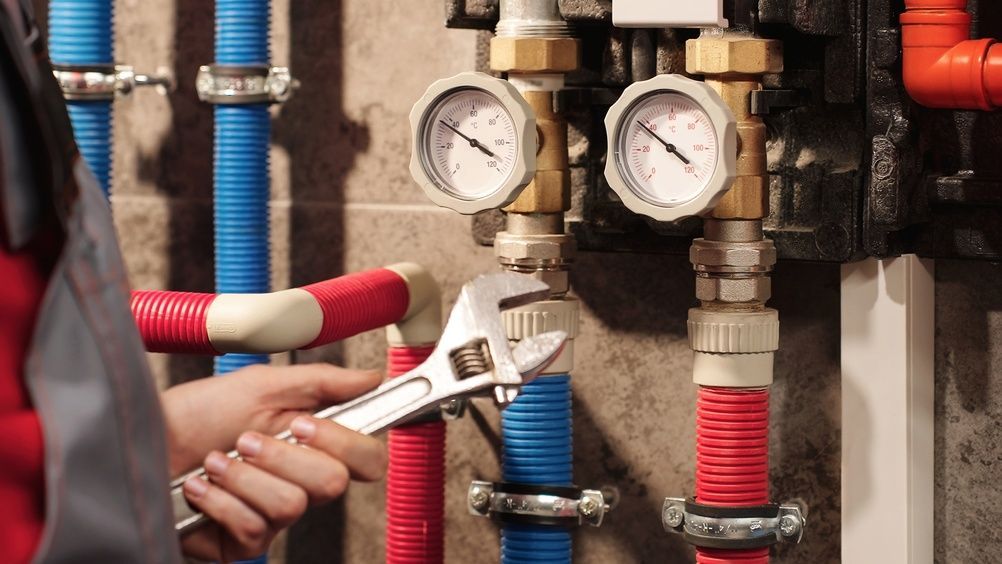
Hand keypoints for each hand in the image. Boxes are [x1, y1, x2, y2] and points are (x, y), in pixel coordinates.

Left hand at [160, 363, 386, 561]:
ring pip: (291, 505)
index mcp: (313, 445)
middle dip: (284, 456)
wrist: (140, 442)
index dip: (347, 444)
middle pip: (333, 483)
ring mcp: (272, 516)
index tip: (307, 425)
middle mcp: (299, 483)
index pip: (367, 459)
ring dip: (245, 477)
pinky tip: (201, 487)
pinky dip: (222, 501)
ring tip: (215, 460)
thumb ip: (322, 382)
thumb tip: (372, 378)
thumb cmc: (195, 414)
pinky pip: (254, 529)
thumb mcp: (260, 385)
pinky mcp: (242, 543)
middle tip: (247, 439)